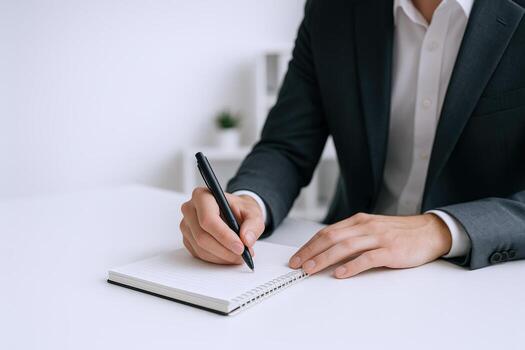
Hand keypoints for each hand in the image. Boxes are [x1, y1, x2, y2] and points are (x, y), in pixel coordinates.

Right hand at [179, 187, 264, 263]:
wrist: (233, 212)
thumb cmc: (240, 209)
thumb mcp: (253, 212)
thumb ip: (253, 224)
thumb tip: (247, 240)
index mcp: (203, 196)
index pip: (208, 219)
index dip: (224, 236)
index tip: (240, 247)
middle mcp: (190, 209)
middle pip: (202, 236)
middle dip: (225, 250)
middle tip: (242, 254)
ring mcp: (186, 225)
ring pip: (201, 248)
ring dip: (222, 257)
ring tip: (239, 256)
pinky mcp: (187, 239)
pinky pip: (199, 254)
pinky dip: (216, 259)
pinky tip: (229, 255)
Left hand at [288, 213, 451, 277]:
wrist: (430, 231)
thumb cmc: (399, 234)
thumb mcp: (372, 230)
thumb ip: (352, 238)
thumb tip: (327, 253)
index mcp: (358, 221)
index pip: (327, 232)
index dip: (310, 245)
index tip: (297, 257)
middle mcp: (366, 226)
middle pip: (331, 237)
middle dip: (311, 252)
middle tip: (297, 265)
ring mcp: (378, 237)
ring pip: (345, 246)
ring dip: (325, 259)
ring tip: (311, 269)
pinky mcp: (391, 250)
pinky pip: (368, 258)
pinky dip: (352, 266)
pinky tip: (340, 273)